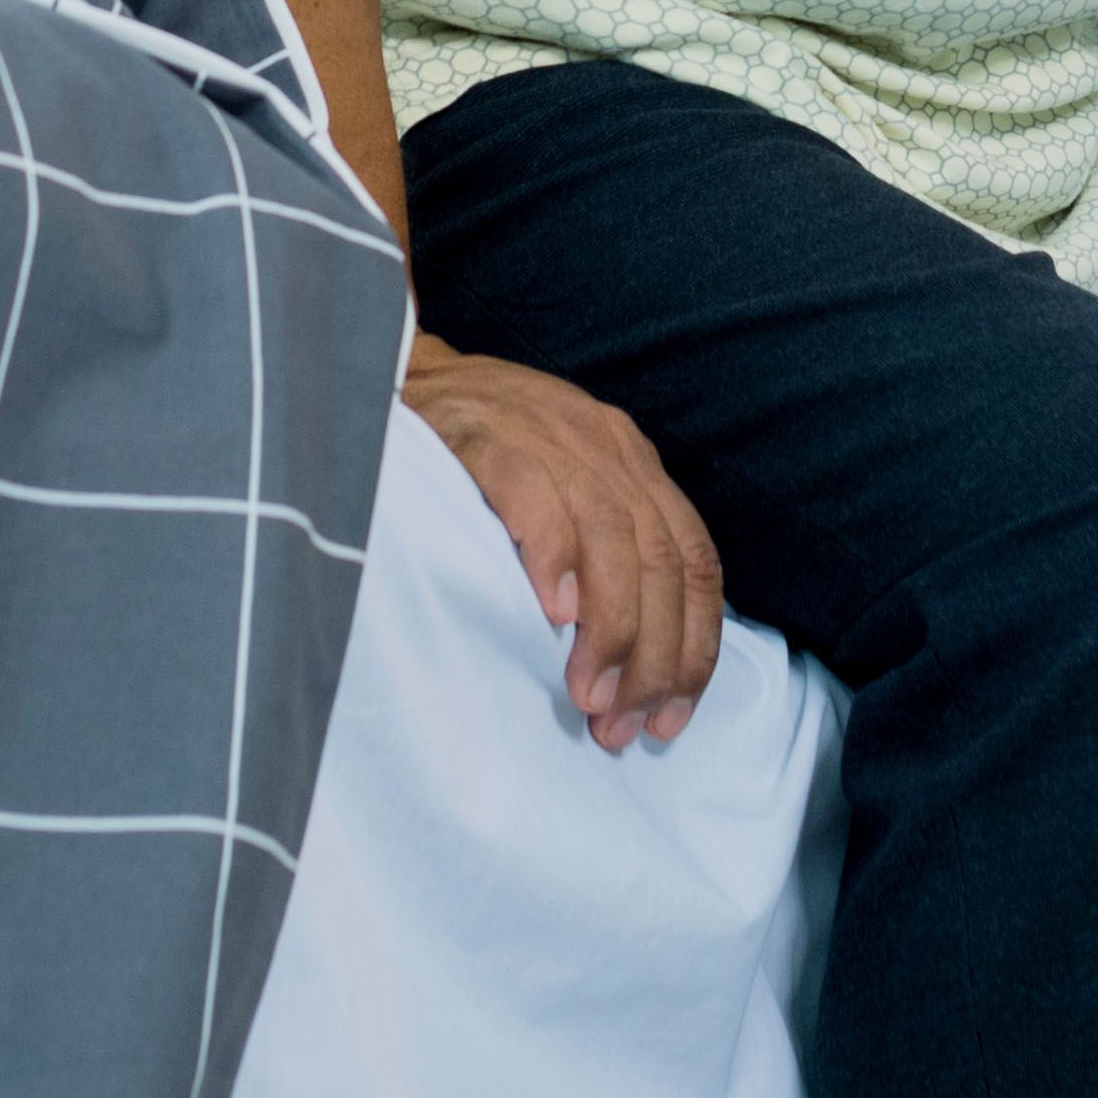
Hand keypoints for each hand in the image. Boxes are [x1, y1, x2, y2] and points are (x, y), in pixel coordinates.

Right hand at [405, 336, 724, 750]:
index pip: (694, 559)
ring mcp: (549, 436)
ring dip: (609, 628)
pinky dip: (552, 555)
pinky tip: (550, 614)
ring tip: (588, 695)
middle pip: (659, 559)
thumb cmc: (484, 448)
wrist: (404, 372)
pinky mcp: (486, 435)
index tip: (671, 716)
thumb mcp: (566, 481)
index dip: (693, 645)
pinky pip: (533, 494)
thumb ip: (604, 545)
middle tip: (621, 725)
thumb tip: (633, 662)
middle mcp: (605, 446)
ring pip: (609, 536)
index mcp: (633, 462)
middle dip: (652, 657)